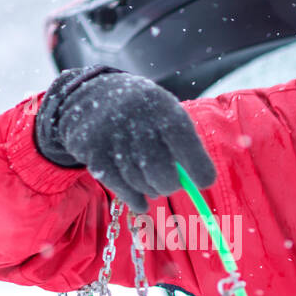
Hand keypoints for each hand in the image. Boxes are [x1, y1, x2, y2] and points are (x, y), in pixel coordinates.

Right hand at [35, 66, 216, 212]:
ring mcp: (110, 135)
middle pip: (161, 171)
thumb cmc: (144, 113)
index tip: (204, 182)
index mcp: (162, 108)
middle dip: (171, 185)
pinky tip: (141, 202)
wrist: (90, 93)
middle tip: (171, 184)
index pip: (186, 144)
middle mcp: (135, 119)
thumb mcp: (167, 116)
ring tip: (152, 182)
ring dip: (151, 189)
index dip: (199, 169)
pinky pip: (120, 187)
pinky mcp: (91, 150)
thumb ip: (186, 146)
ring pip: (140, 182)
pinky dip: (134, 199)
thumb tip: (201, 184)